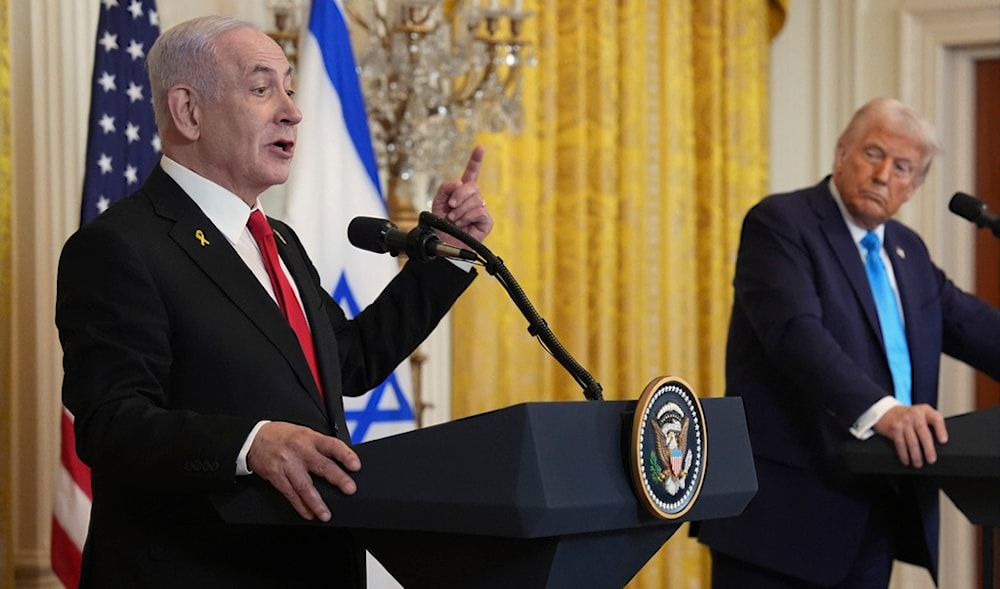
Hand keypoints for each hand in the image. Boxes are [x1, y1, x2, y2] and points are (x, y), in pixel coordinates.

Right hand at [246, 421, 360, 521]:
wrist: (254, 438)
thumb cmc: (283, 436)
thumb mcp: (304, 433)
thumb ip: (321, 446)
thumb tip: (341, 461)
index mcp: (310, 438)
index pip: (332, 445)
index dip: (345, 455)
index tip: (356, 465)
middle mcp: (300, 451)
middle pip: (321, 466)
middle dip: (337, 479)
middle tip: (349, 489)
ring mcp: (287, 465)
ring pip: (304, 486)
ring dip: (317, 502)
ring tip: (326, 514)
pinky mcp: (276, 476)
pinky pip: (290, 493)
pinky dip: (300, 506)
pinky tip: (308, 513)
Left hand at [431, 145, 493, 245]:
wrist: (442, 243)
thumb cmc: (440, 226)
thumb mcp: (437, 203)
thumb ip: (445, 188)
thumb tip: (460, 184)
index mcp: (462, 192)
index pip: (471, 173)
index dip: (475, 160)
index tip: (480, 148)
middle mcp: (473, 199)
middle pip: (472, 186)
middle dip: (459, 195)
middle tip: (450, 206)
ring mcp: (480, 209)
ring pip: (476, 199)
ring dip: (460, 210)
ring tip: (453, 220)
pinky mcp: (486, 221)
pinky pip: (479, 211)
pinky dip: (467, 217)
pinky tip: (462, 224)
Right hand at [873, 404, 947, 467]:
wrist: (888, 412)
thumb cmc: (910, 417)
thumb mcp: (922, 415)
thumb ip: (932, 425)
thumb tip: (940, 445)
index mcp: (925, 411)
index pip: (936, 418)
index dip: (941, 430)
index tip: (943, 441)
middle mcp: (915, 415)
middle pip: (923, 433)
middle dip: (928, 448)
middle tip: (931, 460)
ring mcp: (903, 422)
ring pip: (912, 441)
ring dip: (916, 455)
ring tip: (919, 463)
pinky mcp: (895, 429)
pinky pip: (900, 444)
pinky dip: (904, 454)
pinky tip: (907, 460)